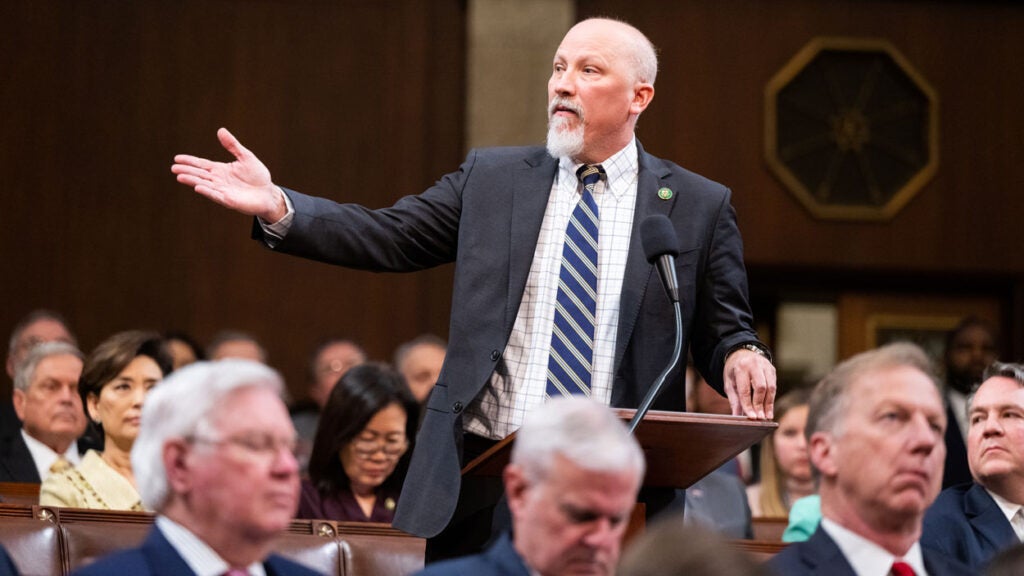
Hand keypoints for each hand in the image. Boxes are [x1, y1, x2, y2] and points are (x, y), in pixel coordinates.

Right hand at [171, 128, 286, 221]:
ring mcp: (222, 190)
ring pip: (204, 184)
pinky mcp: (229, 200)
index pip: (202, 164)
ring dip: (192, 180)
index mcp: (221, 170)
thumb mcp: (245, 157)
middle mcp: (219, 180)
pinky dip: (206, 191)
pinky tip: (197, 187)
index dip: (190, 161)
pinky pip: (215, 195)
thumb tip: (220, 130)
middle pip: (200, 174)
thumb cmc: (257, 176)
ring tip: (180, 176)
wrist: (268, 194)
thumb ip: (233, 145)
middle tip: (173, 167)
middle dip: (187, 170)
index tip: (177, 158)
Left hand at [723, 349, 775, 419]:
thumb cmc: (734, 371)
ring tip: (767, 417)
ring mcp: (765, 366)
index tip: (752, 417)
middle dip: (760, 404)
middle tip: (760, 418)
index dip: (749, 404)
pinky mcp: (772, 369)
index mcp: (741, 367)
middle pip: (761, 387)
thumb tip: (737, 417)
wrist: (741, 354)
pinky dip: (771, 398)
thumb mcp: (729, 383)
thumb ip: (734, 400)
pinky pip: (774, 386)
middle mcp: (754, 364)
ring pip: (771, 387)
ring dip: (769, 404)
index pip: (745, 389)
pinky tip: (769, 409)